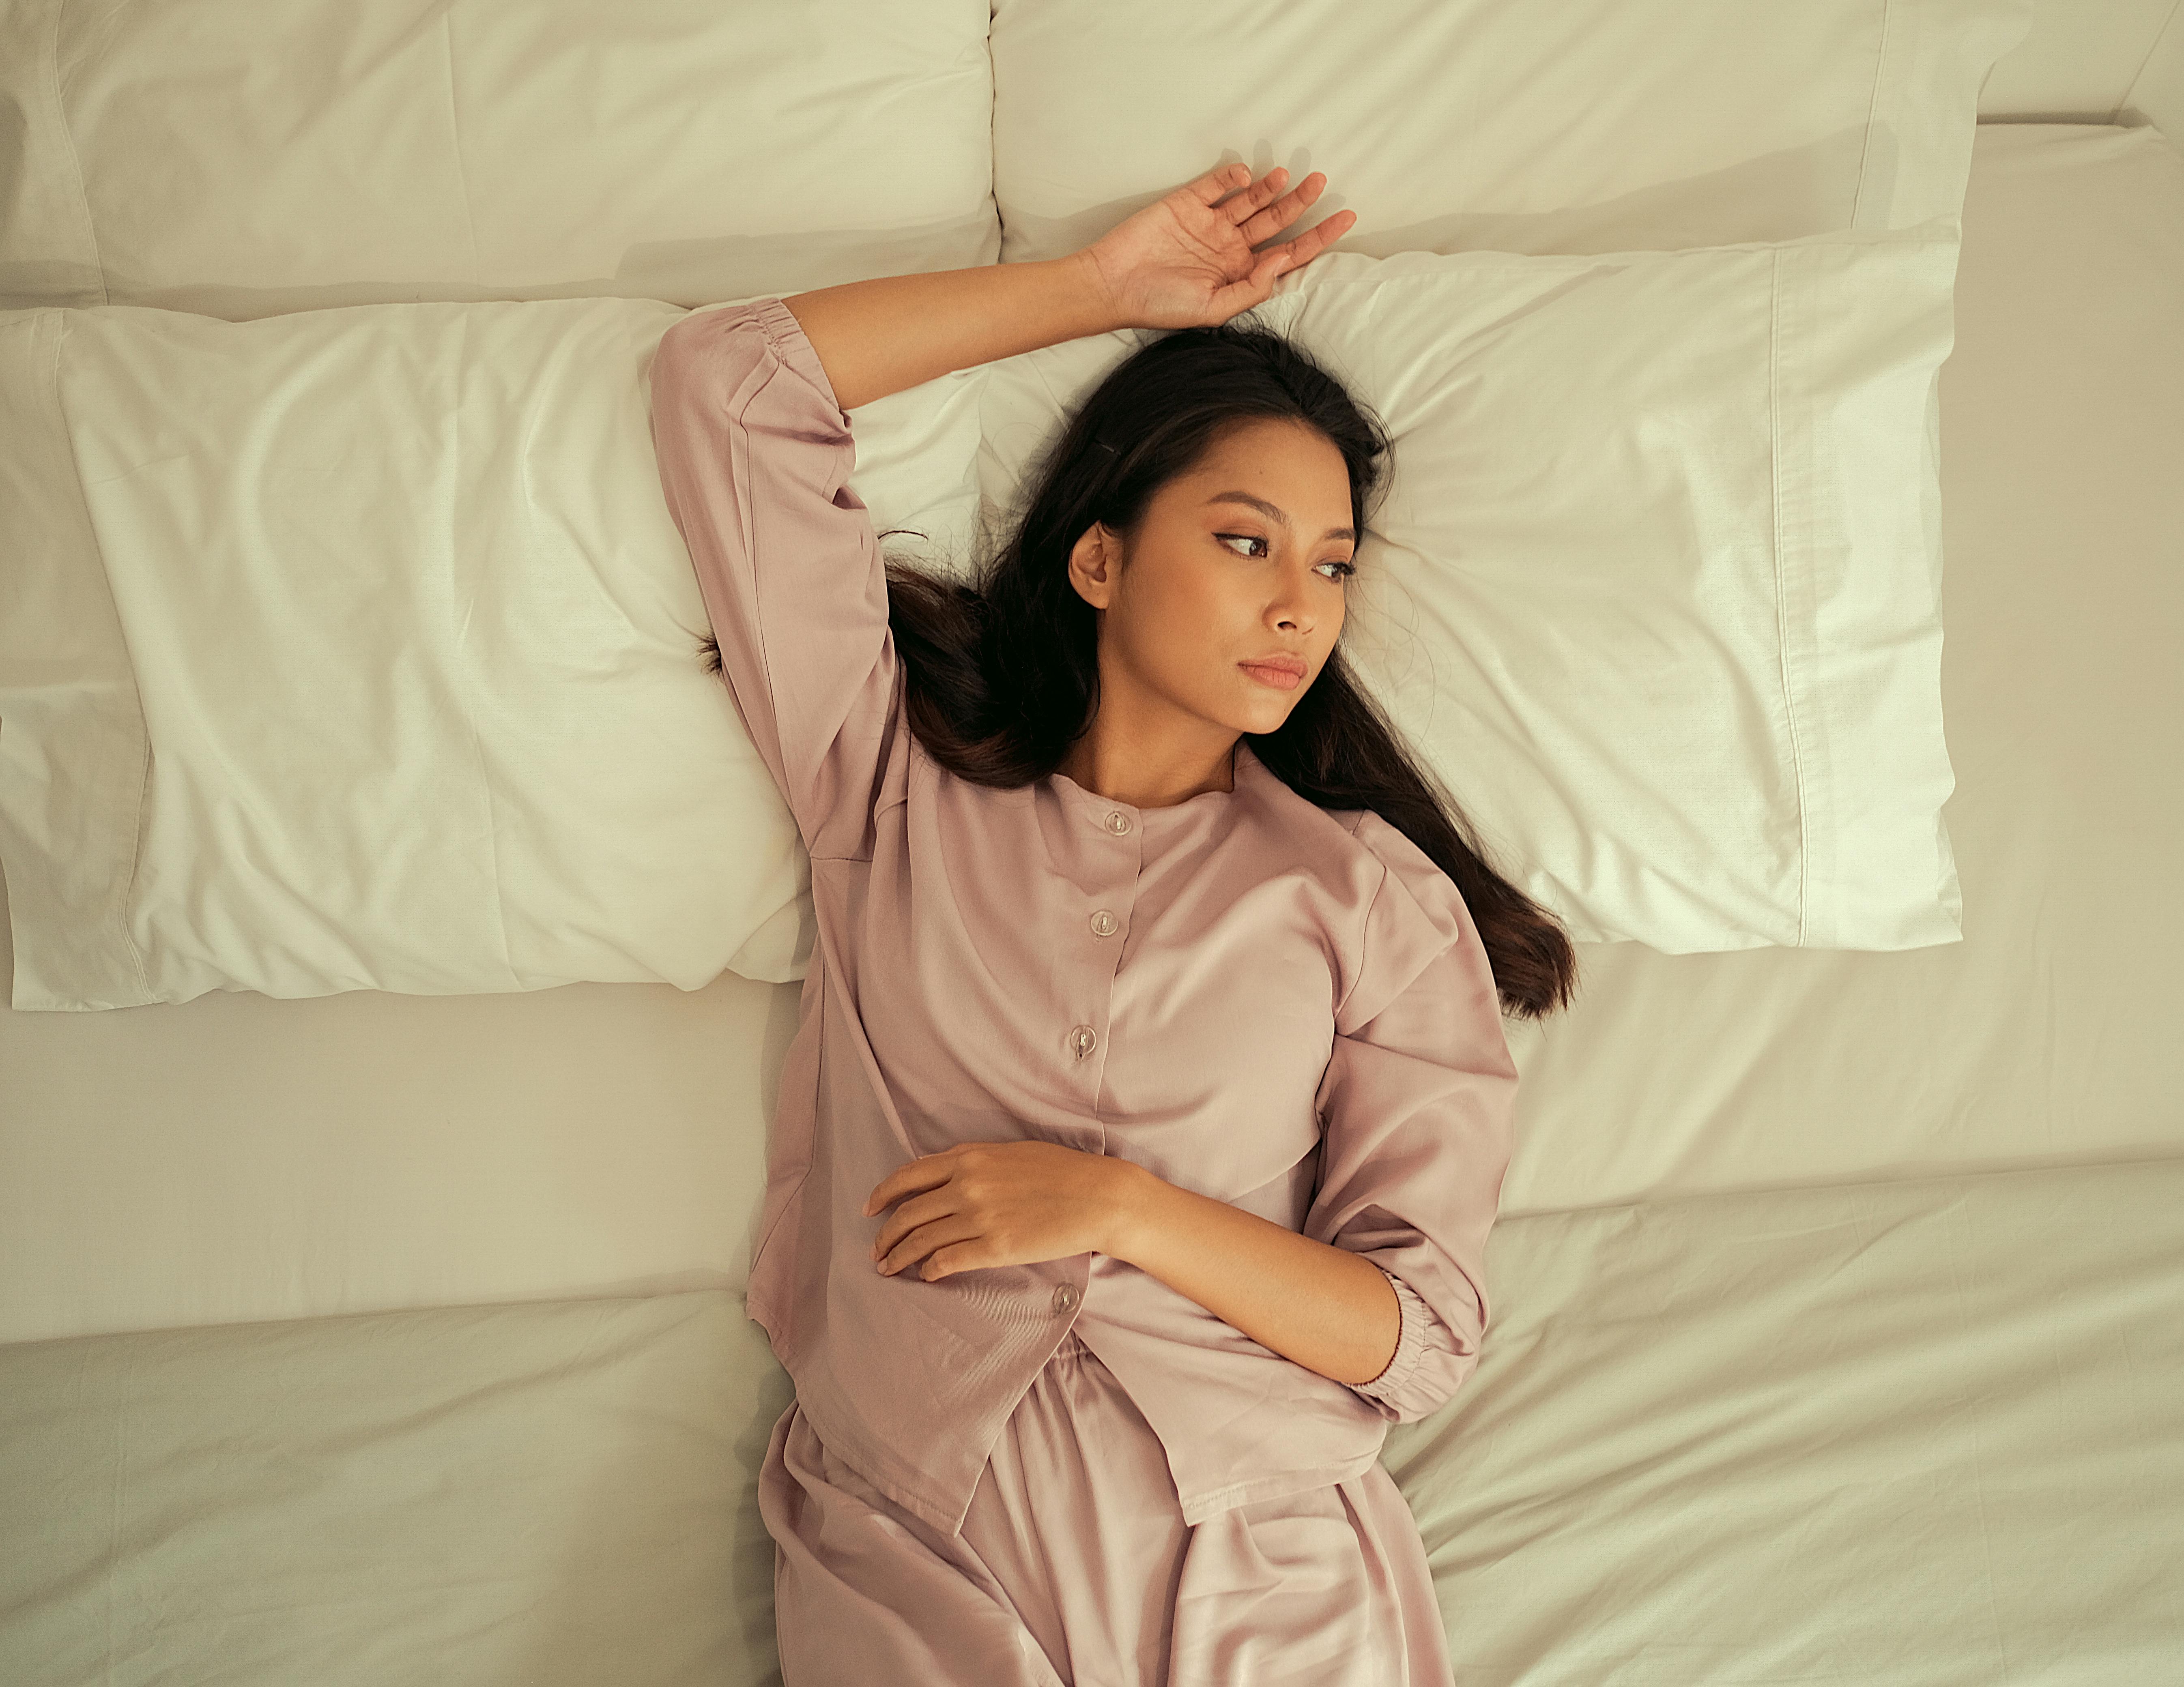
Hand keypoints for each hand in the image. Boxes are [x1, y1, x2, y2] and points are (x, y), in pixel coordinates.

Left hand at [863, 1140, 1138, 1281]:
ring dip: (899, 1257)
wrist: (1097, 1196)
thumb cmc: (1061, 1172)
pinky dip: (929, 1270)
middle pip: (908, 1213)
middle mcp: (967, 1185)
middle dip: (886, 1235)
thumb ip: (974, 1163)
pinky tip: (925, 1275)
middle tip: (876, 1251)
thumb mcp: (1011, 1153)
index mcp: (969, 1158)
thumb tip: (947, 1177)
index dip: (882, 1194)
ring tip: (888, 1268)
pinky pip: (947, 1261)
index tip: (869, 1209)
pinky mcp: (995, 1248)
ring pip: (921, 1240)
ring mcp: (980, 1217)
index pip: (908, 1176)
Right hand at [1076, 162, 1358, 330]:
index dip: (1318, 237)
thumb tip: (1284, 258)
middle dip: (1301, 203)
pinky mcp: (1188, 203)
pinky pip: (1217, 185)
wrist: (1112, 285)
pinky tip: (1245, 177)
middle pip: (1276, 221)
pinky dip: (1233, 178)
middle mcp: (1229, 247)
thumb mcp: (1212, 309)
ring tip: (1289, 175)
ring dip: (1272, 187)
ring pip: (1252, 201)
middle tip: (1321, 182)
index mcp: (1240, 274)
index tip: (1345, 218)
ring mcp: (1210, 224)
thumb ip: (1251, 287)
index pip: (1288, 253)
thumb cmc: (1160, 305)